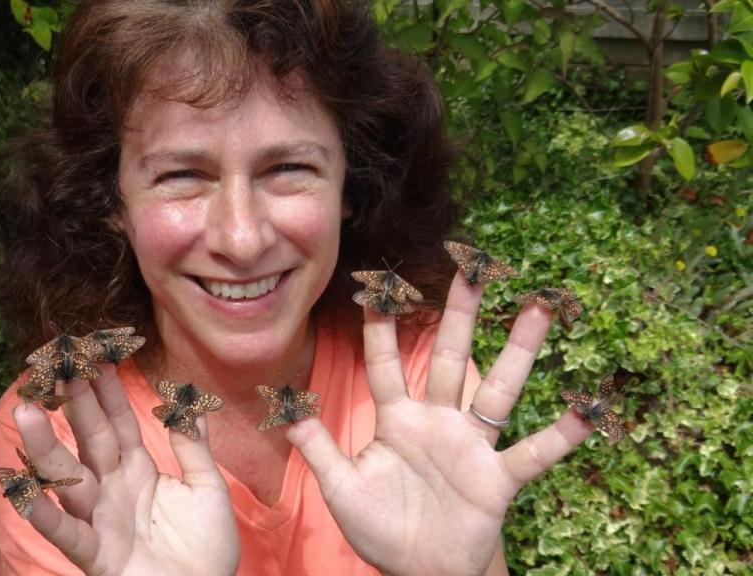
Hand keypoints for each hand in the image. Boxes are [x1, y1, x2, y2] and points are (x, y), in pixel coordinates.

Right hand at [12, 367, 238, 575]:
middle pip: (90, 439)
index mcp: (137, 470)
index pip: (119, 421)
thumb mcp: (207, 489)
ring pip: (68, 479)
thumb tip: (191, 403)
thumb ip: (194, 448)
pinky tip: (23, 492)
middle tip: (57, 365)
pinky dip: (44, 514)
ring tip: (27, 413)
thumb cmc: (206, 549)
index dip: (107, 391)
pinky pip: (67, 533)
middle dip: (75, 404)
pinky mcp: (96, 555)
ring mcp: (100, 520)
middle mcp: (112, 488)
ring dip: (45, 447)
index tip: (94, 355)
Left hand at [286, 272, 591, 574]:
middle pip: (448, 358)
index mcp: (397, 420)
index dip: (380, 327)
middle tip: (471, 267)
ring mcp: (471, 447)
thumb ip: (316, 444)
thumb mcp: (339, 485)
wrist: (418, 570)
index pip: (385, 364)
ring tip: (539, 308)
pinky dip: (559, 435)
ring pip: (498, 390)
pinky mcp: (497, 479)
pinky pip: (532, 453)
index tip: (378, 286)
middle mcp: (437, 422)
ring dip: (519, 351)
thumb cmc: (379, 525)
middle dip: (458, 315)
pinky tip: (585, 410)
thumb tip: (280, 406)